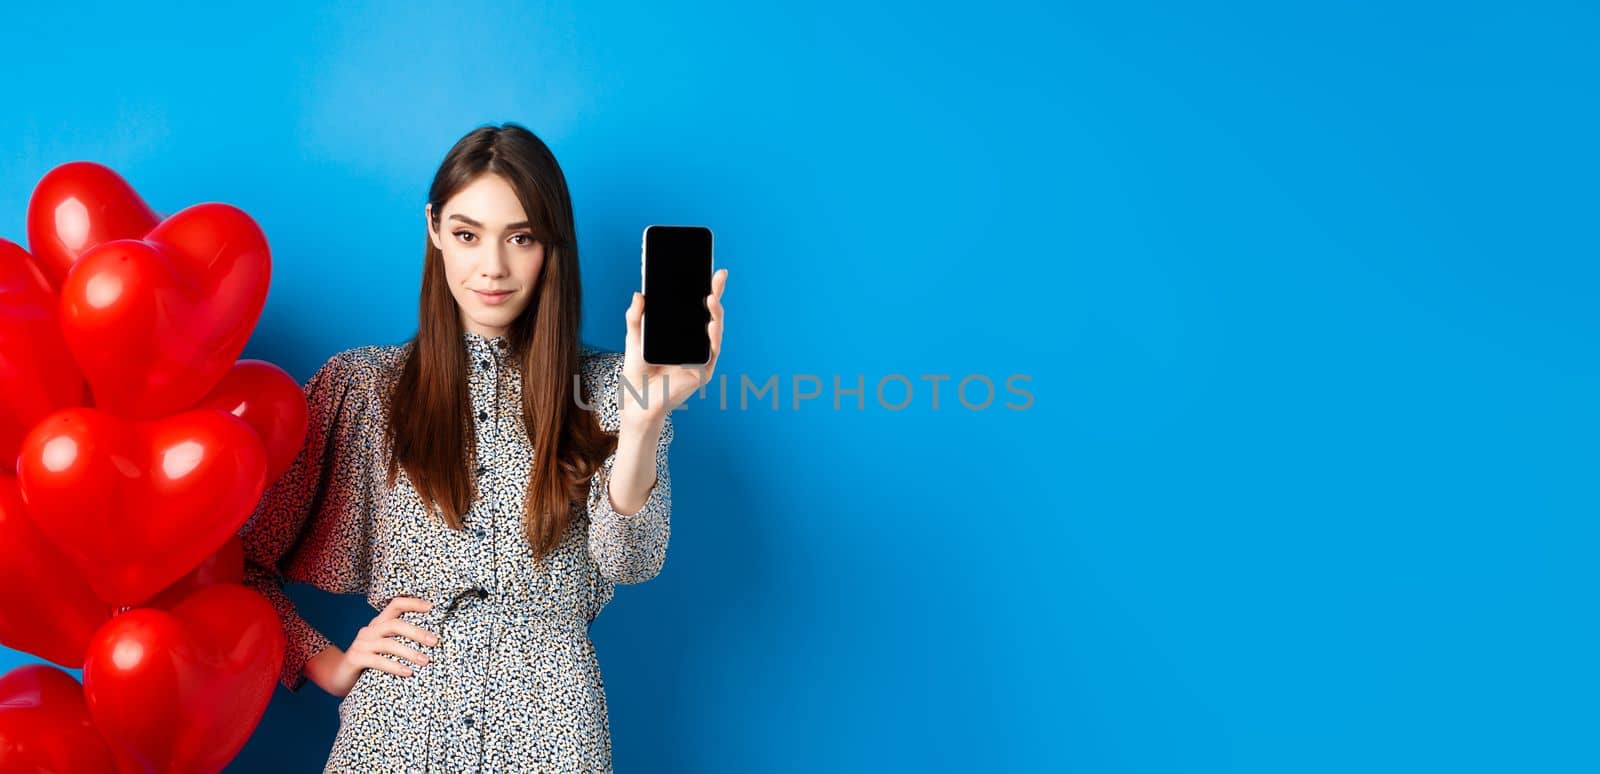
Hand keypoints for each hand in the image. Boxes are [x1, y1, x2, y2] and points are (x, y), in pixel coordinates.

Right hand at [316, 596, 439, 696]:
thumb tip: (431, 640)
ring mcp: (361, 644)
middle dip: (417, 632)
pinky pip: (377, 661)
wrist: (339, 677)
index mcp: (378, 623)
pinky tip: (408, 672)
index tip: (431, 607)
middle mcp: (369, 630)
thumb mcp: (385, 648)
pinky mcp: (355, 659)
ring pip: (388, 644)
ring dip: (409, 652)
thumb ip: (400, 640)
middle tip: (434, 641)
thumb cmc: (370, 662)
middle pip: (395, 624)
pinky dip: (394, 666)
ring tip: (425, 661)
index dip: (413, 603)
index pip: (395, 604)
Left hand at [620, 267, 726, 430]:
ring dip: (716, 314)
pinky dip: (712, 338)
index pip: (695, 306)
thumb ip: (635, 317)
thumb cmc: (637, 372)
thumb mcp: (634, 339)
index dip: (703, 288)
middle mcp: (694, 342)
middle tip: (718, 275)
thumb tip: (638, 294)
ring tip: (712, 297)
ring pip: (714, 330)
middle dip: (715, 293)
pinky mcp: (703, 372)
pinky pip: (712, 352)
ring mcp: (700, 356)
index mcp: (680, 332)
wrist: (637, 402)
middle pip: (708, 314)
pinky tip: (710, 324)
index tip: (708, 269)